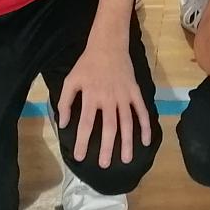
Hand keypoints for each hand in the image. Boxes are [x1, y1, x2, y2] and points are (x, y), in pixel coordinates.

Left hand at [58, 42, 152, 169]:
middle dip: (108, 147)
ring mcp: (124, 95)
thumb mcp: (70, 80)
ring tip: (127, 159)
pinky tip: (146, 141)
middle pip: (109, 127)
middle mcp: (109, 98)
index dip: (83, 141)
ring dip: (128, 142)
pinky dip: (145, 125)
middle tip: (105, 164)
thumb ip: (65, 102)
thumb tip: (63, 124)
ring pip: (127, 122)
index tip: (80, 157)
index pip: (86, 123)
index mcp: (91, 96)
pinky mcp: (135, 91)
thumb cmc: (87, 64)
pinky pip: (141, 110)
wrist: (108, 45)